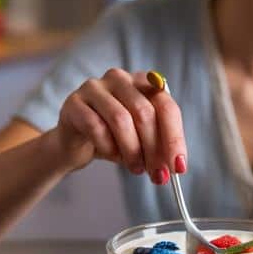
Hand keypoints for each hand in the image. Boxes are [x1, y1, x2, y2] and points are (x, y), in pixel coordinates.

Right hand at [53, 69, 186, 183]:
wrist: (75, 143)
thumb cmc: (113, 138)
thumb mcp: (142, 139)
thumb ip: (159, 145)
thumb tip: (174, 165)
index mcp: (143, 82)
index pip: (166, 106)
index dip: (174, 137)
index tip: (178, 165)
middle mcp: (120, 78)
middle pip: (145, 112)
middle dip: (154, 149)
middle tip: (158, 175)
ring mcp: (94, 88)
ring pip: (121, 119)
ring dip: (132, 150)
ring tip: (136, 168)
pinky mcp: (74, 103)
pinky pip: (95, 126)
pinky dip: (108, 147)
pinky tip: (112, 156)